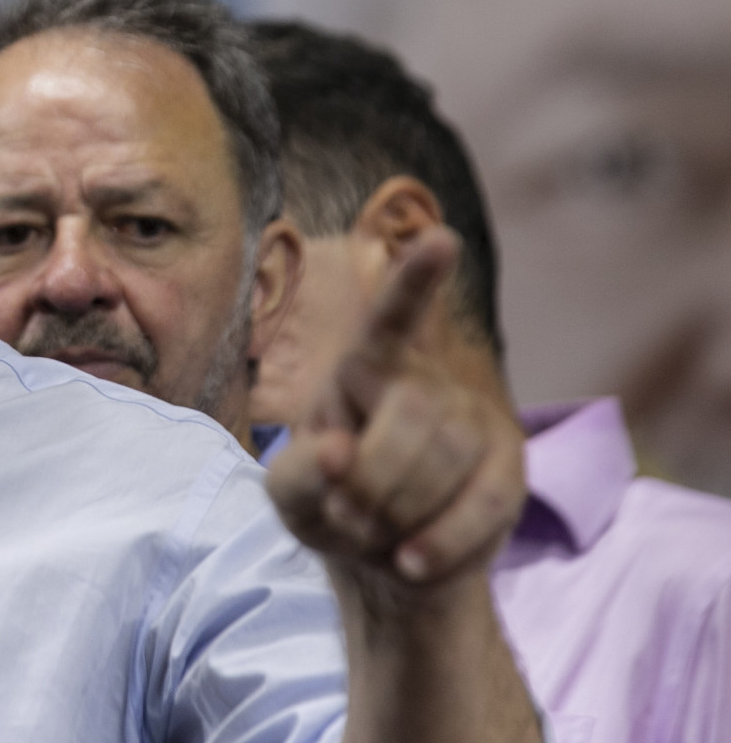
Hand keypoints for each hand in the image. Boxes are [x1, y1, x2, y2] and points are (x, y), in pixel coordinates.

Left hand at [266, 228, 525, 599]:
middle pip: (411, 412)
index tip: (441, 239)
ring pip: (450, 456)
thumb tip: (335, 452)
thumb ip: (297, 474)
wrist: (387, 560)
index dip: (415, 280)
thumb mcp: (291, 497)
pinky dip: (440, 540)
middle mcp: (426, 380)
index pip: (391, 317)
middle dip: (372, 476)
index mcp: (366, 367)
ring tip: (373, 533)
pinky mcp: (509, 470)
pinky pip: (485, 502)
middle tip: (346, 514)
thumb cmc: (331, 504)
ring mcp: (475, 421)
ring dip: (400, 511)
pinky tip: (408, 560)